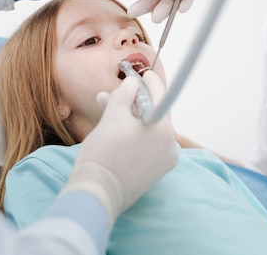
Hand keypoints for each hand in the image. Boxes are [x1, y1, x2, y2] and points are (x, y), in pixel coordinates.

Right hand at [63, 71, 178, 224]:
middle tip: (118, 90)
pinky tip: (115, 126)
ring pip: (148, 128)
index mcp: (163, 128)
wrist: (97, 194)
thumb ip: (124, 94)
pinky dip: (133, 133)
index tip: (143, 73)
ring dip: (130, 116)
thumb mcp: (113, 116)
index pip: (160, 96)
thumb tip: (133, 83)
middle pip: (153, 112)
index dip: (150, 82)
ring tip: (106, 105)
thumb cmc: (104, 154)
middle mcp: (169, 144)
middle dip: (133, 100)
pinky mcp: (154, 171)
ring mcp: (163, 160)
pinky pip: (147, 144)